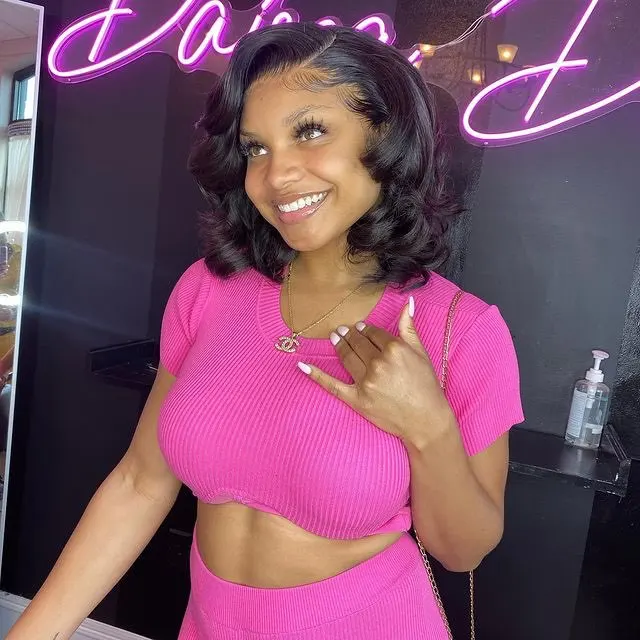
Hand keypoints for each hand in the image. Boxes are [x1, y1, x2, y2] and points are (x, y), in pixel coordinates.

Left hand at [298, 297, 453, 444]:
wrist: (426, 420)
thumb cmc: (426, 386)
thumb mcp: (421, 353)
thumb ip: (409, 327)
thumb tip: (408, 303)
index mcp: (394, 349)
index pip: (373, 333)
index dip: (366, 329)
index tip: (360, 327)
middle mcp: (378, 363)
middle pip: (358, 343)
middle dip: (350, 335)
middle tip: (344, 329)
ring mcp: (365, 382)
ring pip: (347, 357)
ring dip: (339, 345)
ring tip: (334, 337)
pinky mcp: (357, 399)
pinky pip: (332, 385)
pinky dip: (316, 375)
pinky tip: (302, 365)